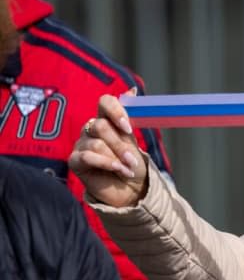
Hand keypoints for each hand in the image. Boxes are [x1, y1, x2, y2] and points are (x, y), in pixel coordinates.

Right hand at [68, 92, 147, 207]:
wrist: (130, 189)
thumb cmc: (132, 163)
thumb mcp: (133, 140)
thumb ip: (130, 117)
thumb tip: (132, 90)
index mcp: (107, 119)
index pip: (106, 102)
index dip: (116, 111)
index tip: (128, 127)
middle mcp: (91, 129)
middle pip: (101, 126)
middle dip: (120, 145)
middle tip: (132, 159)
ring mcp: (81, 144)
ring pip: (97, 143)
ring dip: (116, 158)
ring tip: (127, 169)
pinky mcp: (74, 160)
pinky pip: (88, 156)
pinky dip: (106, 163)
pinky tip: (118, 170)